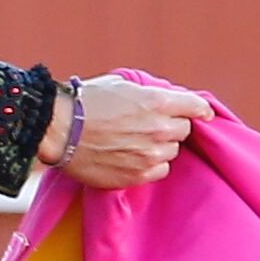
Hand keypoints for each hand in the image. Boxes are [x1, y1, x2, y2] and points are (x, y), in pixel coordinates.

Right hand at [43, 74, 210, 188]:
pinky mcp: (138, 175)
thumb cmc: (84, 103)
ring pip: (172, 152)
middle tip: (150, 125)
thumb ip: (149, 93)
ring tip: (135, 141)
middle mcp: (159, 129)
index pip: (197, 107)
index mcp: (157, 102)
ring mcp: (150, 155)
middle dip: (172, 126)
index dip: (200, 109)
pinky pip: (159, 170)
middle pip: (184, 130)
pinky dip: (150, 164)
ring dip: (160, 146)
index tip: (202, 113)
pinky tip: (131, 156)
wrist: (57, 131)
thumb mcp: (120, 85)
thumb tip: (168, 99)